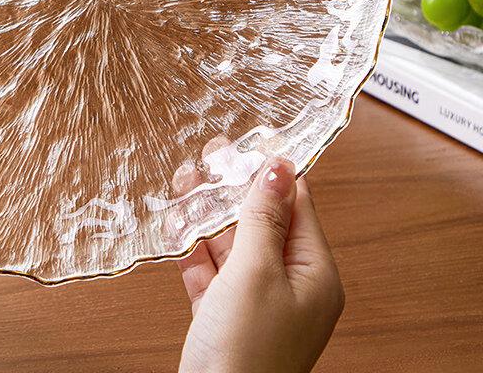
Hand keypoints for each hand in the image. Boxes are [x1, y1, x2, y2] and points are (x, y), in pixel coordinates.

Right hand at [176, 156, 343, 372]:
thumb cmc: (247, 352)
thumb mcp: (256, 272)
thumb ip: (263, 217)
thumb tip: (279, 167)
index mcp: (314, 273)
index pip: (297, 205)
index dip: (271, 170)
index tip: (248, 139)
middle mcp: (290, 284)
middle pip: (261, 220)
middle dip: (232, 187)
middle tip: (209, 153)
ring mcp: (255, 300)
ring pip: (232, 242)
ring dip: (208, 212)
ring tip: (185, 179)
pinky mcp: (225, 314)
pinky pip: (212, 270)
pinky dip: (194, 247)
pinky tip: (177, 224)